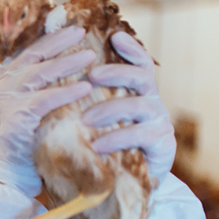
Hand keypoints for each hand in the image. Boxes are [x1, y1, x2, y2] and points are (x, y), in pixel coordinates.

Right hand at [0, 26, 94, 195]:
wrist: (14, 170)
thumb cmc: (32, 135)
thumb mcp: (35, 104)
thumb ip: (45, 84)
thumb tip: (76, 60)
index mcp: (9, 79)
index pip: (30, 49)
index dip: (50, 36)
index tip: (73, 25)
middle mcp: (5, 86)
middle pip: (34, 55)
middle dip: (59, 41)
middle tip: (83, 31)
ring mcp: (8, 101)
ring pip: (39, 73)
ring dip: (66, 63)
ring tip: (91, 56)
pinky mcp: (16, 118)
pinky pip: (44, 99)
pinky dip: (66, 92)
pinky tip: (85, 87)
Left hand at [84, 32, 174, 183]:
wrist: (125, 182)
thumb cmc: (106, 143)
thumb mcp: (98, 118)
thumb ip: (89, 98)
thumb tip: (56, 76)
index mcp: (138, 92)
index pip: (140, 64)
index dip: (131, 49)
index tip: (116, 37)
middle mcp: (152, 102)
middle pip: (142, 77)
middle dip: (117, 72)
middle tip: (92, 75)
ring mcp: (158, 122)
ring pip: (140, 105)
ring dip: (111, 109)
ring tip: (86, 119)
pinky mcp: (161, 145)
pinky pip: (141, 136)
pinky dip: (117, 138)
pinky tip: (97, 145)